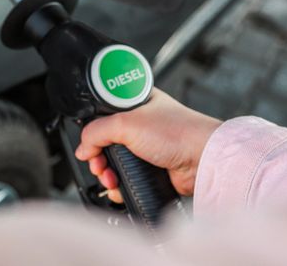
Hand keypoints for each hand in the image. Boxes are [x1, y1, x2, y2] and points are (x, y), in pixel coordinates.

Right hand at [75, 88, 220, 202]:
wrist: (204, 160)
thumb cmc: (178, 132)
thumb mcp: (126, 123)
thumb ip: (96, 132)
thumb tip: (83, 147)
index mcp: (134, 101)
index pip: (101, 112)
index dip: (92, 128)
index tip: (88, 141)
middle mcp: (140, 122)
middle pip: (104, 140)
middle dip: (98, 156)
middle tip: (98, 163)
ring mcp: (146, 146)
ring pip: (114, 160)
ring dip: (107, 172)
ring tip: (110, 177)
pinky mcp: (151, 167)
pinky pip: (127, 175)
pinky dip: (120, 183)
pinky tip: (119, 185)